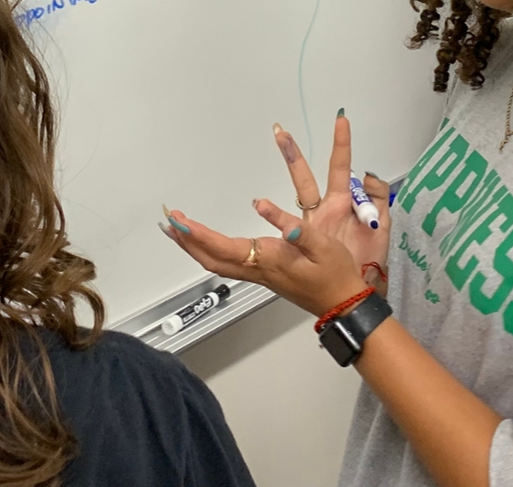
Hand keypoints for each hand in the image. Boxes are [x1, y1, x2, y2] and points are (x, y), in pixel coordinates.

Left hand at [162, 199, 368, 316]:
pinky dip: (210, 251)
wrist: (344, 304)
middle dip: (187, 241)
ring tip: (178, 230)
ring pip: (217, 263)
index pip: (224, 247)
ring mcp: (259, 275)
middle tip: (168, 221)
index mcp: (269, 260)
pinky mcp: (264, 276)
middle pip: (211, 259)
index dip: (199, 234)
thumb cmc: (336, 274)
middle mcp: (258, 269)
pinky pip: (228, 263)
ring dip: (195, 247)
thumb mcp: (323, 246)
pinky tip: (208, 243)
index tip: (178, 220)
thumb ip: (297, 228)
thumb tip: (265, 207)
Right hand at [271, 114, 390, 274]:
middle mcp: (324, 210)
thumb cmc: (370, 259)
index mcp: (343, 202)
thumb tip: (365, 174)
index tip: (341, 119)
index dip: (341, 143)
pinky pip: (293, 226)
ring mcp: (314, 226)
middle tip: (279, 131)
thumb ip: (378, 196)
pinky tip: (264, 207)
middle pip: (305, 177)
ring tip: (263, 160)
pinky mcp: (309, 242)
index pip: (340, 167)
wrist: (361, 292)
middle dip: (292, 153)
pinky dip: (279, 218)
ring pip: (296, 196)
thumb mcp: (382, 225)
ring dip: (279, 186)